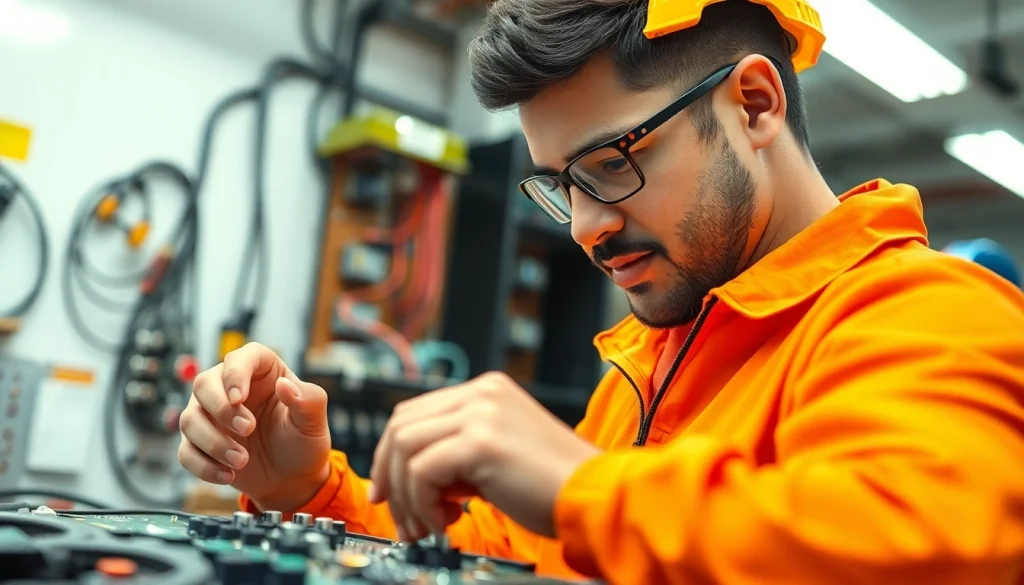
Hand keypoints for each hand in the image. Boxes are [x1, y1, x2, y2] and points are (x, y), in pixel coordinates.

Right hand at [177, 343, 331, 511]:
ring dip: (213, 442)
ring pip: (190, 419)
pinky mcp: (200, 444)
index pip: (240, 357)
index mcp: (260, 372)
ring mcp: (210, 416)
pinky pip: (186, 451)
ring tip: (242, 461)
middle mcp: (229, 388)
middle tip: (248, 430)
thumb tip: (285, 385)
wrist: (292, 477)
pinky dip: (203, 466)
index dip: (235, 373)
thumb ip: (307, 401)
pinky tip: (227, 475)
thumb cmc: (302, 441)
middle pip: (204, 384)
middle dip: (221, 409)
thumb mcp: (313, 421)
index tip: (239, 397)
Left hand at [368, 372, 599, 540]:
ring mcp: (481, 412)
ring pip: (405, 447)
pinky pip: (422, 471)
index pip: (416, 412)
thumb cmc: (555, 486)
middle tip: (397, 516)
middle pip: (401, 424)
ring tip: (429, 525)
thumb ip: (459, 454)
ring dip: (406, 496)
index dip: (392, 454)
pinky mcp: (481, 440)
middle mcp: (482, 392)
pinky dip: (422, 503)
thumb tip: (412, 478)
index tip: (387, 491)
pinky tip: (447, 521)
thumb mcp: (499, 456)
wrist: (594, 496)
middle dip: (389, 476)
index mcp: (488, 390)